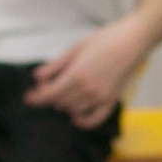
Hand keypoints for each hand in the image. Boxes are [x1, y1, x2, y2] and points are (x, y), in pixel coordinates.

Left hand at [26, 15, 148, 127]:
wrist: (132, 41)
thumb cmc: (105, 40)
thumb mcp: (75, 48)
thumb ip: (55, 65)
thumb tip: (37, 77)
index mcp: (76, 75)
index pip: (49, 94)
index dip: (36, 97)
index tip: (28, 97)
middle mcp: (88, 89)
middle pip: (59, 103)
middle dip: (49, 96)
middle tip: (47, 86)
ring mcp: (101, 96)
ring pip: (73, 110)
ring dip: (64, 104)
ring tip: (63, 93)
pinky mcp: (112, 100)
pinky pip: (95, 119)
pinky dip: (83, 122)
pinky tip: (75, 117)